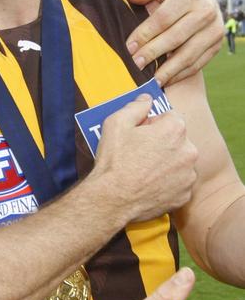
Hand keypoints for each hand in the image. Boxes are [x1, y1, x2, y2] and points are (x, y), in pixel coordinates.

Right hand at [92, 94, 197, 222]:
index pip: (171, 117)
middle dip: (162, 143)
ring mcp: (188, 175)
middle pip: (178, 140)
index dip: (153, 124)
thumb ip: (136, 106)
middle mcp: (188, 151)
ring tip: (144, 171)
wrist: (112, 200)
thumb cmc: (114, 161)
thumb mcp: (116, 123)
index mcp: (174, 129)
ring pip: (180, 162)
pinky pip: (179, 183)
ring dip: (167, 163)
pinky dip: (168, 183)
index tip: (140, 134)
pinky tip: (150, 185)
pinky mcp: (185, 195)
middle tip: (140, 154)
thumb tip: (147, 99)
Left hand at [126, 0, 222, 85]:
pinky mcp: (216, 46)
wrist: (199, 1)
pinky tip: (162, 80)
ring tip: (148, 79)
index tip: (129, 47)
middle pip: (175, 38)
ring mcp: (214, 30)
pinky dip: (178, 75)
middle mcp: (207, 11)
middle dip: (152, 53)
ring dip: (166, 70)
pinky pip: (196, 65)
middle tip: (135, 64)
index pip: (164, 17)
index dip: (145, 33)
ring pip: (188, 55)